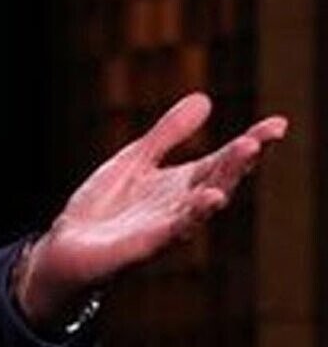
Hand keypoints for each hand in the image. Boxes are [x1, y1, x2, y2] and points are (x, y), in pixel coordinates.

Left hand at [14, 92, 287, 329]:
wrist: (67, 248)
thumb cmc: (104, 207)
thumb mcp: (135, 160)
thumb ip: (167, 134)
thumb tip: (205, 99)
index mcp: (181, 184)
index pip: (222, 161)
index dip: (252, 143)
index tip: (279, 124)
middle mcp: (181, 206)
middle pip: (218, 180)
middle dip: (239, 161)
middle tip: (259, 139)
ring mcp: (166, 227)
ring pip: (201, 205)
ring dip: (223, 182)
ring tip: (242, 157)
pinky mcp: (144, 246)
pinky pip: (174, 231)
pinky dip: (193, 215)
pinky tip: (210, 198)